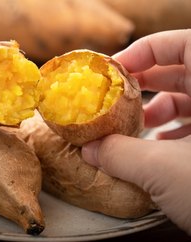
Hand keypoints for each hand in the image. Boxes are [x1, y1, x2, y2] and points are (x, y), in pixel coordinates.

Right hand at [82, 29, 190, 234]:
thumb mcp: (163, 171)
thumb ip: (119, 154)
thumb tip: (88, 149)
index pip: (183, 43)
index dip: (145, 50)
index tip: (114, 70)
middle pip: (184, 71)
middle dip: (145, 83)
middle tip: (114, 95)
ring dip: (157, 110)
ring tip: (132, 126)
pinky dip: (173, 132)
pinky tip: (154, 148)